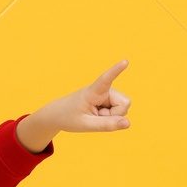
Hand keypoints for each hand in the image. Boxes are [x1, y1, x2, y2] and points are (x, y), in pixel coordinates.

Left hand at [16, 59, 131, 150]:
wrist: (58, 115)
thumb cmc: (69, 118)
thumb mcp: (86, 125)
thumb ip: (107, 125)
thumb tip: (128, 123)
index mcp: (93, 92)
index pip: (106, 79)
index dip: (116, 71)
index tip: (125, 62)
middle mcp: (103, 90)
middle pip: (124, 102)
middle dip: (116, 114)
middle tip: (97, 117)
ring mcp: (107, 94)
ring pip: (123, 107)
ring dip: (112, 116)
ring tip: (95, 115)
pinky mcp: (108, 99)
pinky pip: (120, 110)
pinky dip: (111, 116)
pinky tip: (99, 115)